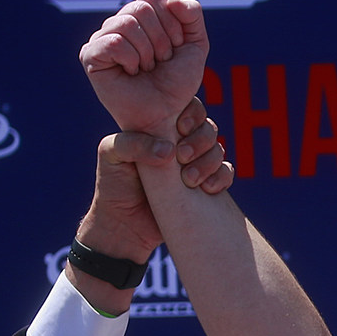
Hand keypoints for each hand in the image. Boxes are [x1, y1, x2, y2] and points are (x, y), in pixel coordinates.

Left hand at [69, 99, 230, 311]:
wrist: (123, 227)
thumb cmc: (112, 186)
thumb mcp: (111, 156)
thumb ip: (132, 144)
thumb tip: (169, 150)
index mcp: (159, 128)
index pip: (186, 108)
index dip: (191, 113)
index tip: (181, 128)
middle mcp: (179, 143)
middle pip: (207, 128)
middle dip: (200, 141)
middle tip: (182, 158)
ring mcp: (193, 165)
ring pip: (218, 150)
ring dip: (209, 162)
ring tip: (190, 181)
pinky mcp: (205, 187)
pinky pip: (225, 174)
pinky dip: (221, 178)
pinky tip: (206, 189)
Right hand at [79, 0, 210, 138]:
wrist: (167, 114)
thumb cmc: (177, 82)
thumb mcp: (196, 44)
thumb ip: (192, 14)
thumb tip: (172, 0)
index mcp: (139, 16)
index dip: (171, 22)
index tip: (175, 47)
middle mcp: (118, 23)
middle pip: (140, 7)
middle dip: (161, 39)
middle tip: (160, 62)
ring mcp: (101, 38)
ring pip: (126, 23)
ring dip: (147, 51)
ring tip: (146, 68)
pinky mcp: (90, 55)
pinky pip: (114, 42)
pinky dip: (131, 59)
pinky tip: (131, 72)